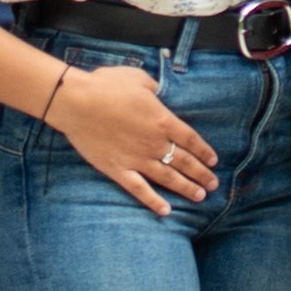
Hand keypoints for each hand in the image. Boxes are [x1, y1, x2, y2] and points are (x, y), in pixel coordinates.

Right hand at [44, 63, 216, 215]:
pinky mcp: (118, 170)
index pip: (191, 140)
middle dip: (202, 174)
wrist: (76, 102)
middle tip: (213, 184)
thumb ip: (155, 89)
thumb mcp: (139, 79)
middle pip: (185, 162)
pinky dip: (153, 202)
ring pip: (168, 178)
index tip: (213, 161)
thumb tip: (161, 94)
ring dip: (186, 188)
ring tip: (200, 196)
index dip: (205, 152)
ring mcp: (137, 159)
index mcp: (163, 121)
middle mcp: (155, 143)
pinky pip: (140, 190)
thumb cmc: (107, 86)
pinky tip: (166, 211)